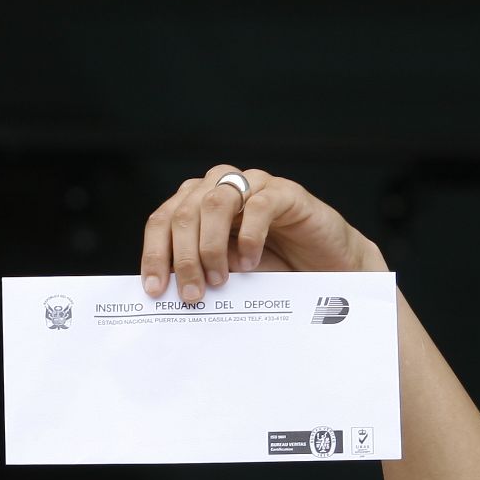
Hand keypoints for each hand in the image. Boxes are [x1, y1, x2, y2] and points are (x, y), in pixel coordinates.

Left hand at [139, 165, 387, 303]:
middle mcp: (220, 188)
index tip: (155, 290)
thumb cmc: (273, 266)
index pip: (162, 221)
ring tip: (219, 280)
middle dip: (183, 258)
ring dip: (210, 247)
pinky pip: (259, 205)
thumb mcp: (225, 273)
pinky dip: (249, 237)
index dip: (154, 254)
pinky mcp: (285, 192)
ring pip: (215, 203)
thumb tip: (166, 288)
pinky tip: (250, 262)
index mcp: (197, 205)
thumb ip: (198, 272)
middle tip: (192, 294)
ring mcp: (253, 186)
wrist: (325, 263)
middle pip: (184, 213)